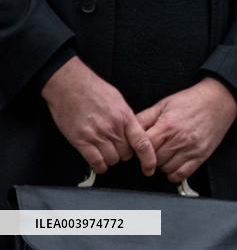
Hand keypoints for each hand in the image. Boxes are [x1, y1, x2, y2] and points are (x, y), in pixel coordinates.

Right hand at [41, 56, 155, 175]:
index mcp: (125, 117)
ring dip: (111, 159)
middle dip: (124, 154)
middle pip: (126, 154)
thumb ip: (126, 118)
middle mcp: (113, 128)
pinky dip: (99, 165)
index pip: (142, 142)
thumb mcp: (118, 101)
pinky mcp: (80, 141)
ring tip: (106, 151)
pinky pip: (95, 162)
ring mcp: (96, 135)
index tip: (149, 168)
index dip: (148, 158)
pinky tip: (98, 161)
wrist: (70, 85)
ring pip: (112, 160)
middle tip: (118, 147)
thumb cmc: (95, 90)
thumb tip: (132, 132)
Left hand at [136, 77, 236, 182]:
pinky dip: (174, 173)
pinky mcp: (201, 155)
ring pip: (166, 169)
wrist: (218, 100)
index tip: (140, 148)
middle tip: (155, 149)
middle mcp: (179, 139)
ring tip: (166, 154)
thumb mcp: (164, 104)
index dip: (139, 149)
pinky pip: (182, 174)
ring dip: (162, 165)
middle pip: (154, 160)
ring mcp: (191, 149)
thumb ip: (145, 117)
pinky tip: (173, 164)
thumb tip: (128, 129)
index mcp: (167, 126)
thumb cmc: (191, 101)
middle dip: (151, 157)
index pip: (144, 147)